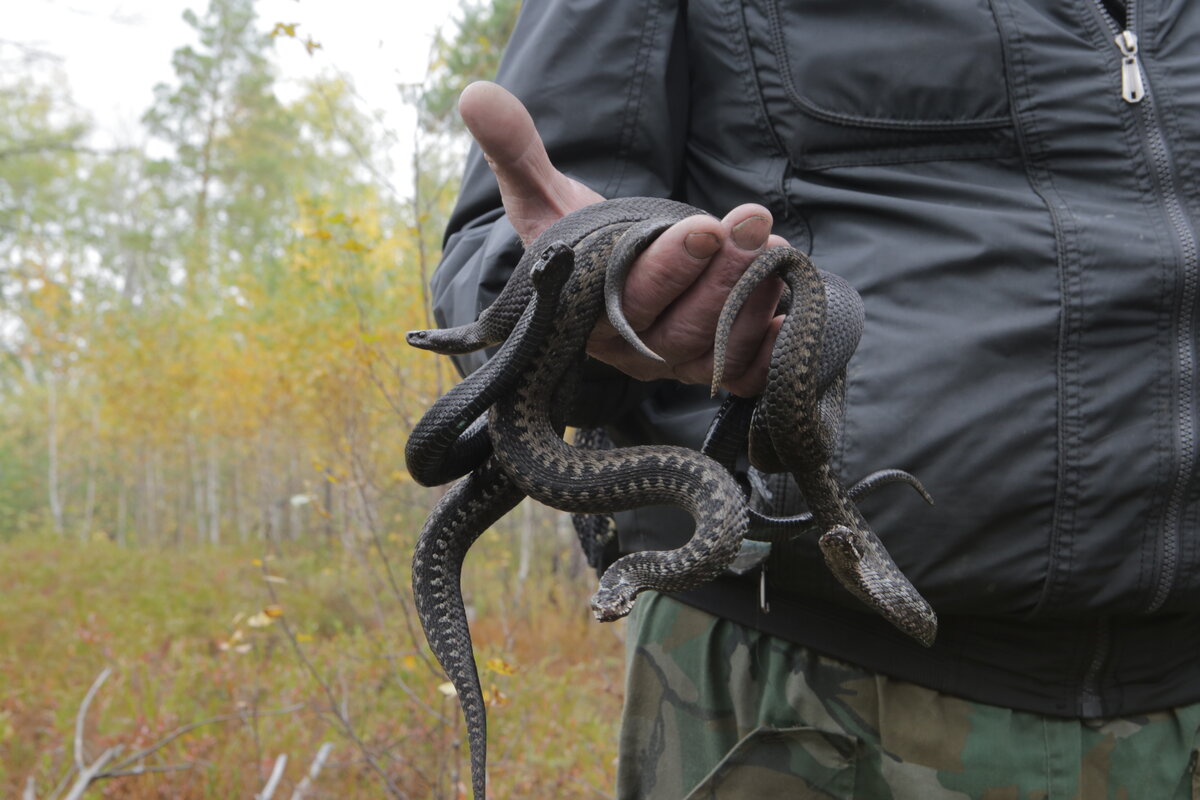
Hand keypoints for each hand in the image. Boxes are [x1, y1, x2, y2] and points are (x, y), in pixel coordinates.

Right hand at [459, 81, 784, 395]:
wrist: (599, 280)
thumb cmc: (575, 238)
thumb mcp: (540, 196)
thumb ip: (517, 152)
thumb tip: (476, 94)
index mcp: (585, 310)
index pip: (631, 291)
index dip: (672, 264)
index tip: (709, 227)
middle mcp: (626, 346)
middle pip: (680, 323)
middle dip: (724, 274)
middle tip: (756, 227)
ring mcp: (667, 362)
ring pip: (713, 348)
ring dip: (751, 305)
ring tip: (775, 257)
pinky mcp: (702, 369)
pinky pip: (740, 377)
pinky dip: (767, 356)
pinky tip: (793, 321)